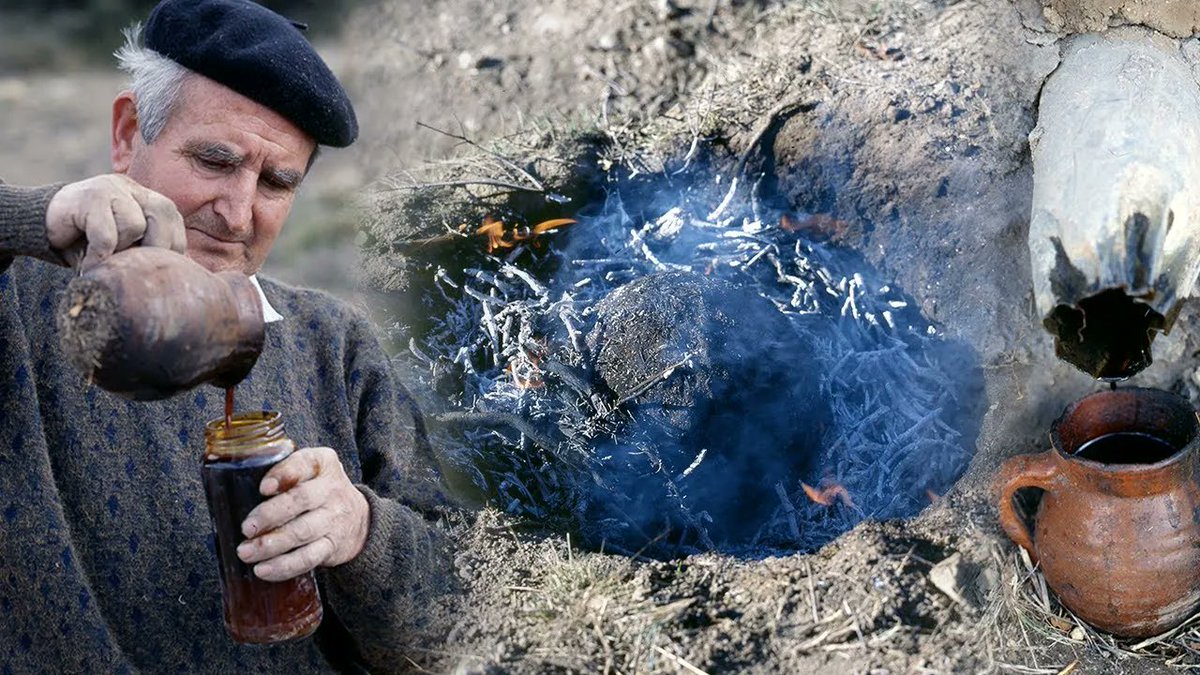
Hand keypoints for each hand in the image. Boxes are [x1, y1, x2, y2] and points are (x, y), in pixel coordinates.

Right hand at [45, 174, 185, 270]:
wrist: (39, 226)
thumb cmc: (85, 242)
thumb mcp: (124, 246)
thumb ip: (147, 249)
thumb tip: (178, 273)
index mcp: (145, 198)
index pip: (173, 219)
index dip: (171, 246)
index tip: (153, 268)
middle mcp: (131, 188)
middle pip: (163, 214)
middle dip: (154, 248)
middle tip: (132, 268)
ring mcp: (111, 188)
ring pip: (136, 225)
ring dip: (121, 251)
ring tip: (105, 261)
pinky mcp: (90, 196)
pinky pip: (107, 234)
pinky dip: (100, 256)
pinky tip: (89, 265)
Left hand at [236, 446, 370, 581]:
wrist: (359, 519)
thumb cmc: (318, 491)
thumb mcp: (310, 471)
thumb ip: (281, 472)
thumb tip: (226, 486)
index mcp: (322, 463)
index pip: (304, 464)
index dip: (283, 475)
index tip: (263, 488)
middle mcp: (331, 490)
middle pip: (301, 500)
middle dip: (270, 514)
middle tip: (246, 528)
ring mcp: (333, 519)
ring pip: (302, 532)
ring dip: (271, 544)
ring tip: (246, 553)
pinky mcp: (332, 546)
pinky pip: (308, 558)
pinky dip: (284, 566)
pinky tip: (264, 570)